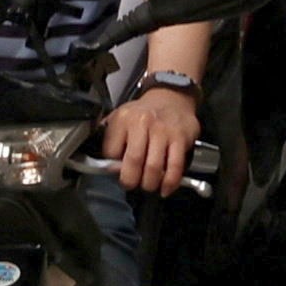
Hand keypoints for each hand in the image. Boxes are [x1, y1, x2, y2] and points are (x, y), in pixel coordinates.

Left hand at [104, 75, 205, 197]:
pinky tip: (165, 188)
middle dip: (130, 180)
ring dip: (149, 183)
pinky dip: (169, 182)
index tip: (115, 173)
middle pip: (133, 161)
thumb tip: (105, 165)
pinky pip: (175, 166)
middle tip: (130, 185)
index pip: (111, 151)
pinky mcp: (180, 138)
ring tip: (147, 186)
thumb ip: (111, 139)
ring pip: (154, 167)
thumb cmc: (144, 113)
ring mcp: (163, 131)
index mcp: (123, 120)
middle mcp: (142, 123)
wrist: (172, 97)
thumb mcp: (120, 117)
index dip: (112, 168)